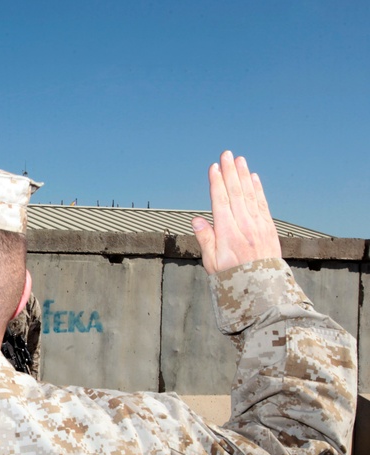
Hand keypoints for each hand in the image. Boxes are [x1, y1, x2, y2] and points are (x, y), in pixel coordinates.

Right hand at [191, 151, 280, 274]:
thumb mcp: (211, 263)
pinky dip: (258, 189)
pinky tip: (254, 178)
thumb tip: (197, 220)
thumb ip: (205, 240)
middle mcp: (245, 226)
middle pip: (236, 193)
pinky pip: (262, 203)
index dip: (217, 183)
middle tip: (227, 154)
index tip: (214, 168)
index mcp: (228, 234)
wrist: (261, 288)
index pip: (221, 202)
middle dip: (230, 172)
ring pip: (250, 195)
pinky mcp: (268, 228)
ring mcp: (259, 226)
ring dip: (244, 175)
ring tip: (240, 160)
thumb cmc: (232, 277)